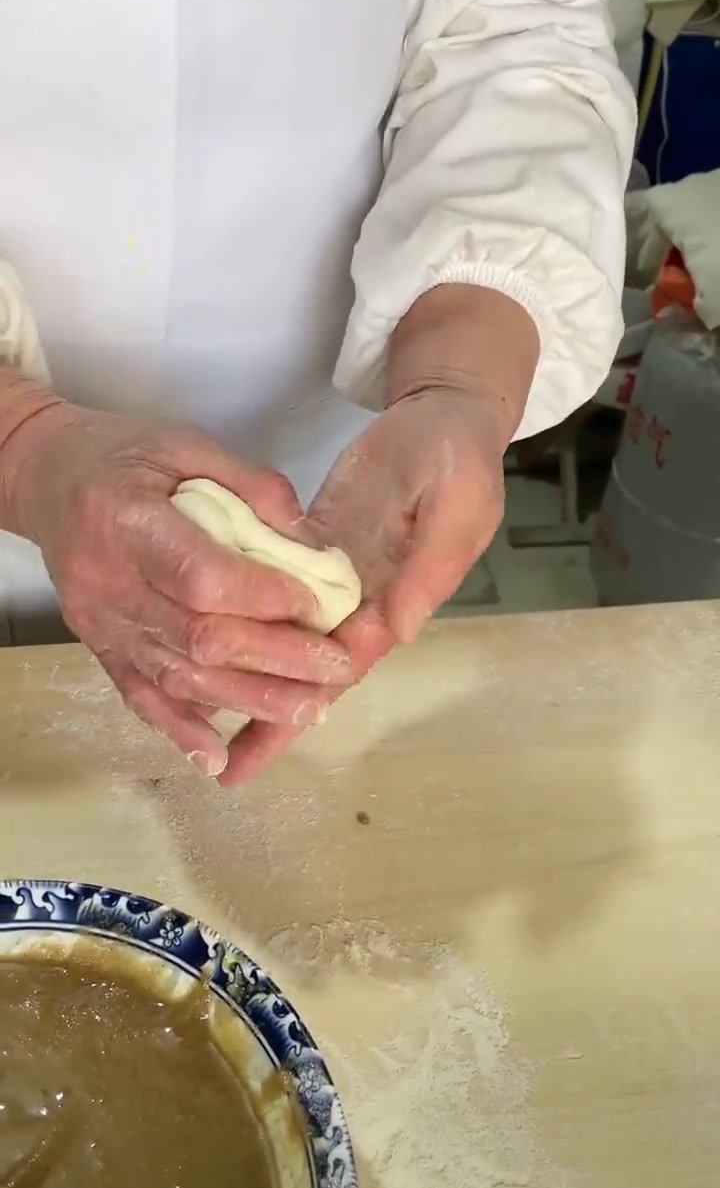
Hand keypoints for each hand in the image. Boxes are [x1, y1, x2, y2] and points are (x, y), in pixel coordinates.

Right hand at [2, 402, 353, 774]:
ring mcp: (101, 622)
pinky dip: (180, 729)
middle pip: (199, 637)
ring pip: (178, 676)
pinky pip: (139, 695)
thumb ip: (252, 488)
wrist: (45, 476)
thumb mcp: (185, 445)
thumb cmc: (121, 455)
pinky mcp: (99, 646)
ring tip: (309, 711)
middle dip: (277, 660)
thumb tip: (313, 543)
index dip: (264, 598)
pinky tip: (217, 757)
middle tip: (336, 669)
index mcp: (128, 520)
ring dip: (249, 700)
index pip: (201, 576)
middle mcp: (109, 581)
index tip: (319, 604)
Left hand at [219, 385, 505, 784]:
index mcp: (395, 603)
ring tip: (206, 722)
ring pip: (283, 638)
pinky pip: (272, 587)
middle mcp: (359, 604)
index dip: (303, 702)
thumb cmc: (460, 462)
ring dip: (250, 678)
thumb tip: (398, 630)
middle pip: (307, 670)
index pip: (343, 664)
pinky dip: (246, 616)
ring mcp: (332, 578)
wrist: (441, 418)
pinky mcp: (312, 546)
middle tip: (227, 770)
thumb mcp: (458, 508)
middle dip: (271, 718)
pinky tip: (207, 639)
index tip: (263, 740)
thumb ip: (429, 568)